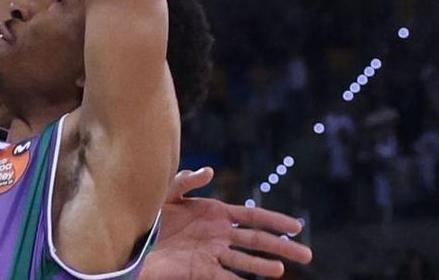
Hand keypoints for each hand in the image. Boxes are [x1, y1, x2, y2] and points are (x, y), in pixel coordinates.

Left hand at [140, 167, 311, 278]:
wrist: (131, 239)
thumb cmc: (148, 212)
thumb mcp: (167, 192)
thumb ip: (187, 181)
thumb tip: (210, 171)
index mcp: (215, 214)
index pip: (253, 218)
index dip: (275, 222)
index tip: (297, 227)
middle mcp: (219, 235)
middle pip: (258, 241)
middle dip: (282, 247)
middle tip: (307, 255)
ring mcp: (212, 254)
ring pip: (246, 261)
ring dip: (262, 266)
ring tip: (280, 270)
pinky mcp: (201, 271)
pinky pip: (226, 278)